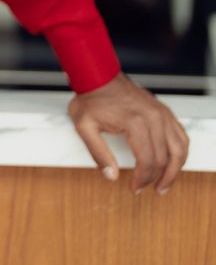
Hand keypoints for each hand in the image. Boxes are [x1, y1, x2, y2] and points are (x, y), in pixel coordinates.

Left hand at [68, 71, 188, 193]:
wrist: (97, 75)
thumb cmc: (90, 98)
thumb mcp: (84, 126)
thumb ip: (97, 153)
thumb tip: (111, 176)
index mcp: (135, 122)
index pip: (147, 161)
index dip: (142, 179)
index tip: (134, 188)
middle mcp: (153, 118)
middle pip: (164, 158)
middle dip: (156, 178)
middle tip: (147, 189)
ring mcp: (161, 113)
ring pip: (179, 149)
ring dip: (174, 170)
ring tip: (164, 184)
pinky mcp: (164, 110)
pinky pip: (180, 136)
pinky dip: (180, 152)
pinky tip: (172, 162)